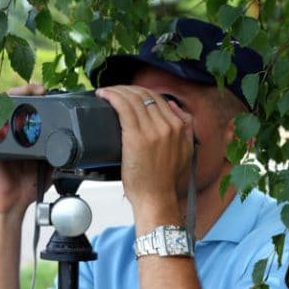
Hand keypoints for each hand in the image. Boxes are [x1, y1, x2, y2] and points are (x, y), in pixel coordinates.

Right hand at [0, 83, 50, 217]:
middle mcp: (13, 132)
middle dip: (28, 90)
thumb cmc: (29, 185)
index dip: (39, 96)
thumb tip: (75, 139)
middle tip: (40, 90)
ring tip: (27, 92)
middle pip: (16, 101)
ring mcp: (0, 135)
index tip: (51, 92)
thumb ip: (60, 151)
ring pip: (2, 105)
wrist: (14, 202)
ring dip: (14, 95)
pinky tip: (8, 104)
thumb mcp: (51, 165)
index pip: (32, 107)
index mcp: (28, 135)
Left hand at [95, 86, 193, 217]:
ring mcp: (152, 130)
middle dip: (127, 89)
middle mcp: (168, 125)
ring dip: (116, 91)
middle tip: (113, 92)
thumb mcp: (185, 152)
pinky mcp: (136, 137)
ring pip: (133, 98)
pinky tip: (103, 95)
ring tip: (105, 93)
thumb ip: (185, 128)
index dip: (140, 92)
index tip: (127, 93)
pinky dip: (112, 97)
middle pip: (145, 95)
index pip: (157, 98)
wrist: (156, 199)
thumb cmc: (164, 181)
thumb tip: (173, 106)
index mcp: (179, 127)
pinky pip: (123, 107)